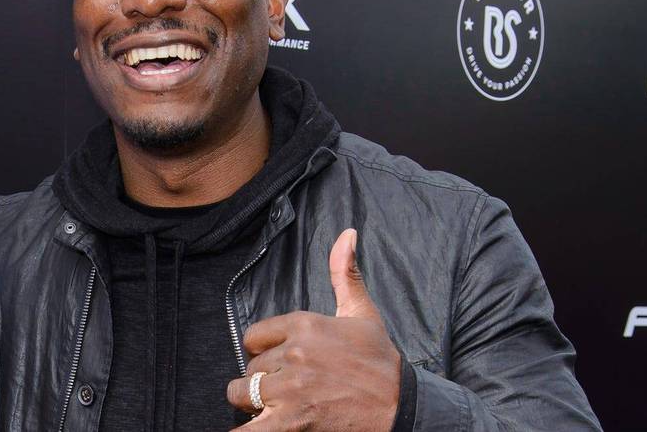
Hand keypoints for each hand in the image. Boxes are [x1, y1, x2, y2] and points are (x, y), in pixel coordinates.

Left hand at [225, 229, 400, 429]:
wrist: (403, 408)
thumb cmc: (380, 362)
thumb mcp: (362, 313)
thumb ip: (345, 274)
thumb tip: (347, 234)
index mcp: (304, 324)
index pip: (254, 336)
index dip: (265, 351)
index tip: (281, 360)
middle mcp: (294, 354)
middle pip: (251, 367)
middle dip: (264, 379)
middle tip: (288, 387)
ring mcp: (291, 389)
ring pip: (243, 393)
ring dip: (253, 403)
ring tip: (275, 406)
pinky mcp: (292, 421)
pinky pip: (249, 429)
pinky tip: (247, 430)